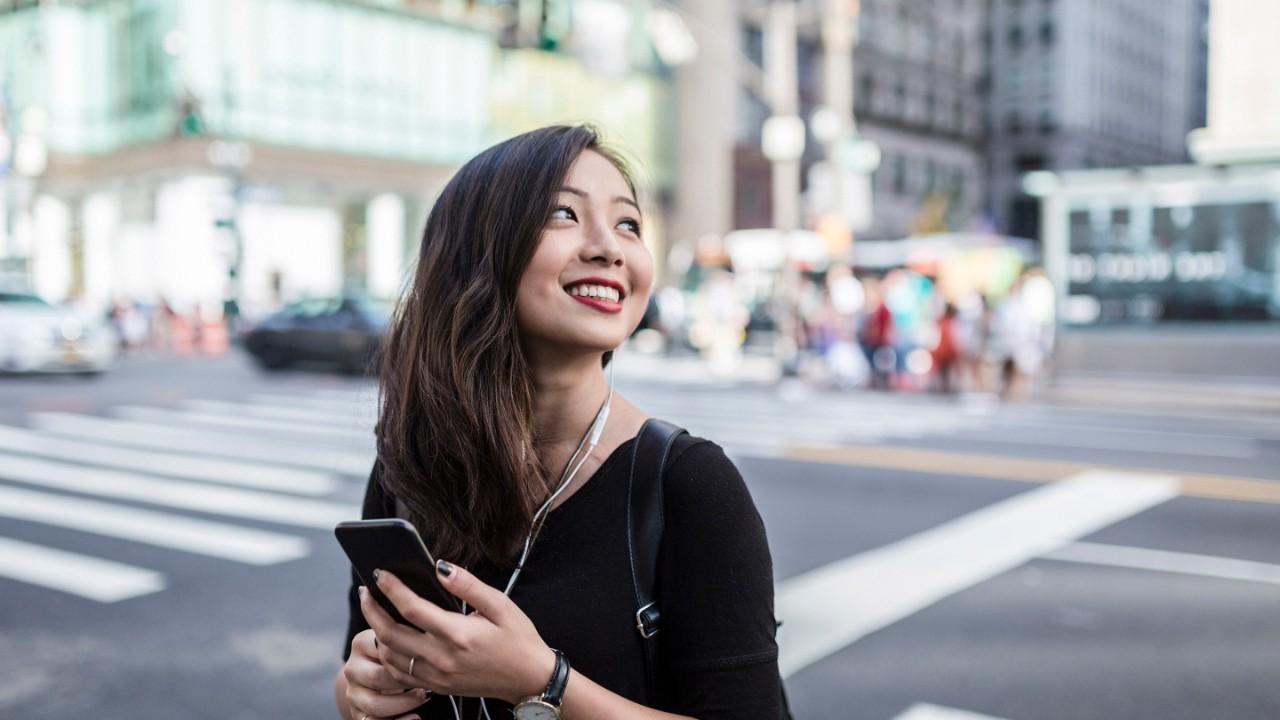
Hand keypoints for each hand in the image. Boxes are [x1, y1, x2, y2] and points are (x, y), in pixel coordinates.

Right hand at [342, 627, 431, 719]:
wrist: (375, 675)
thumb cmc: (396, 654)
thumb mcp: (398, 641)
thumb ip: (406, 636)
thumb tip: (429, 638)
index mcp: (361, 644)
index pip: (382, 649)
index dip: (407, 657)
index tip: (429, 660)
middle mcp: (352, 668)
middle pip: (377, 678)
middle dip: (407, 682)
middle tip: (430, 682)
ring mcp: (353, 693)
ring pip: (374, 705)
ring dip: (404, 704)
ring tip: (424, 697)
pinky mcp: (357, 713)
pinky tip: (415, 717)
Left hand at [359, 562, 556, 704]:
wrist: (529, 679)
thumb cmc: (518, 640)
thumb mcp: (501, 605)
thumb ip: (468, 585)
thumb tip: (441, 566)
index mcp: (458, 635)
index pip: (412, 609)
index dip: (392, 588)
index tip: (381, 573)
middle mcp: (442, 658)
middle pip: (390, 634)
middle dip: (371, 610)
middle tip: (365, 591)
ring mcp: (437, 676)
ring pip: (391, 656)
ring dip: (376, 632)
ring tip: (375, 611)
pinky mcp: (437, 686)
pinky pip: (400, 674)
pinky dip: (388, 655)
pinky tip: (389, 639)